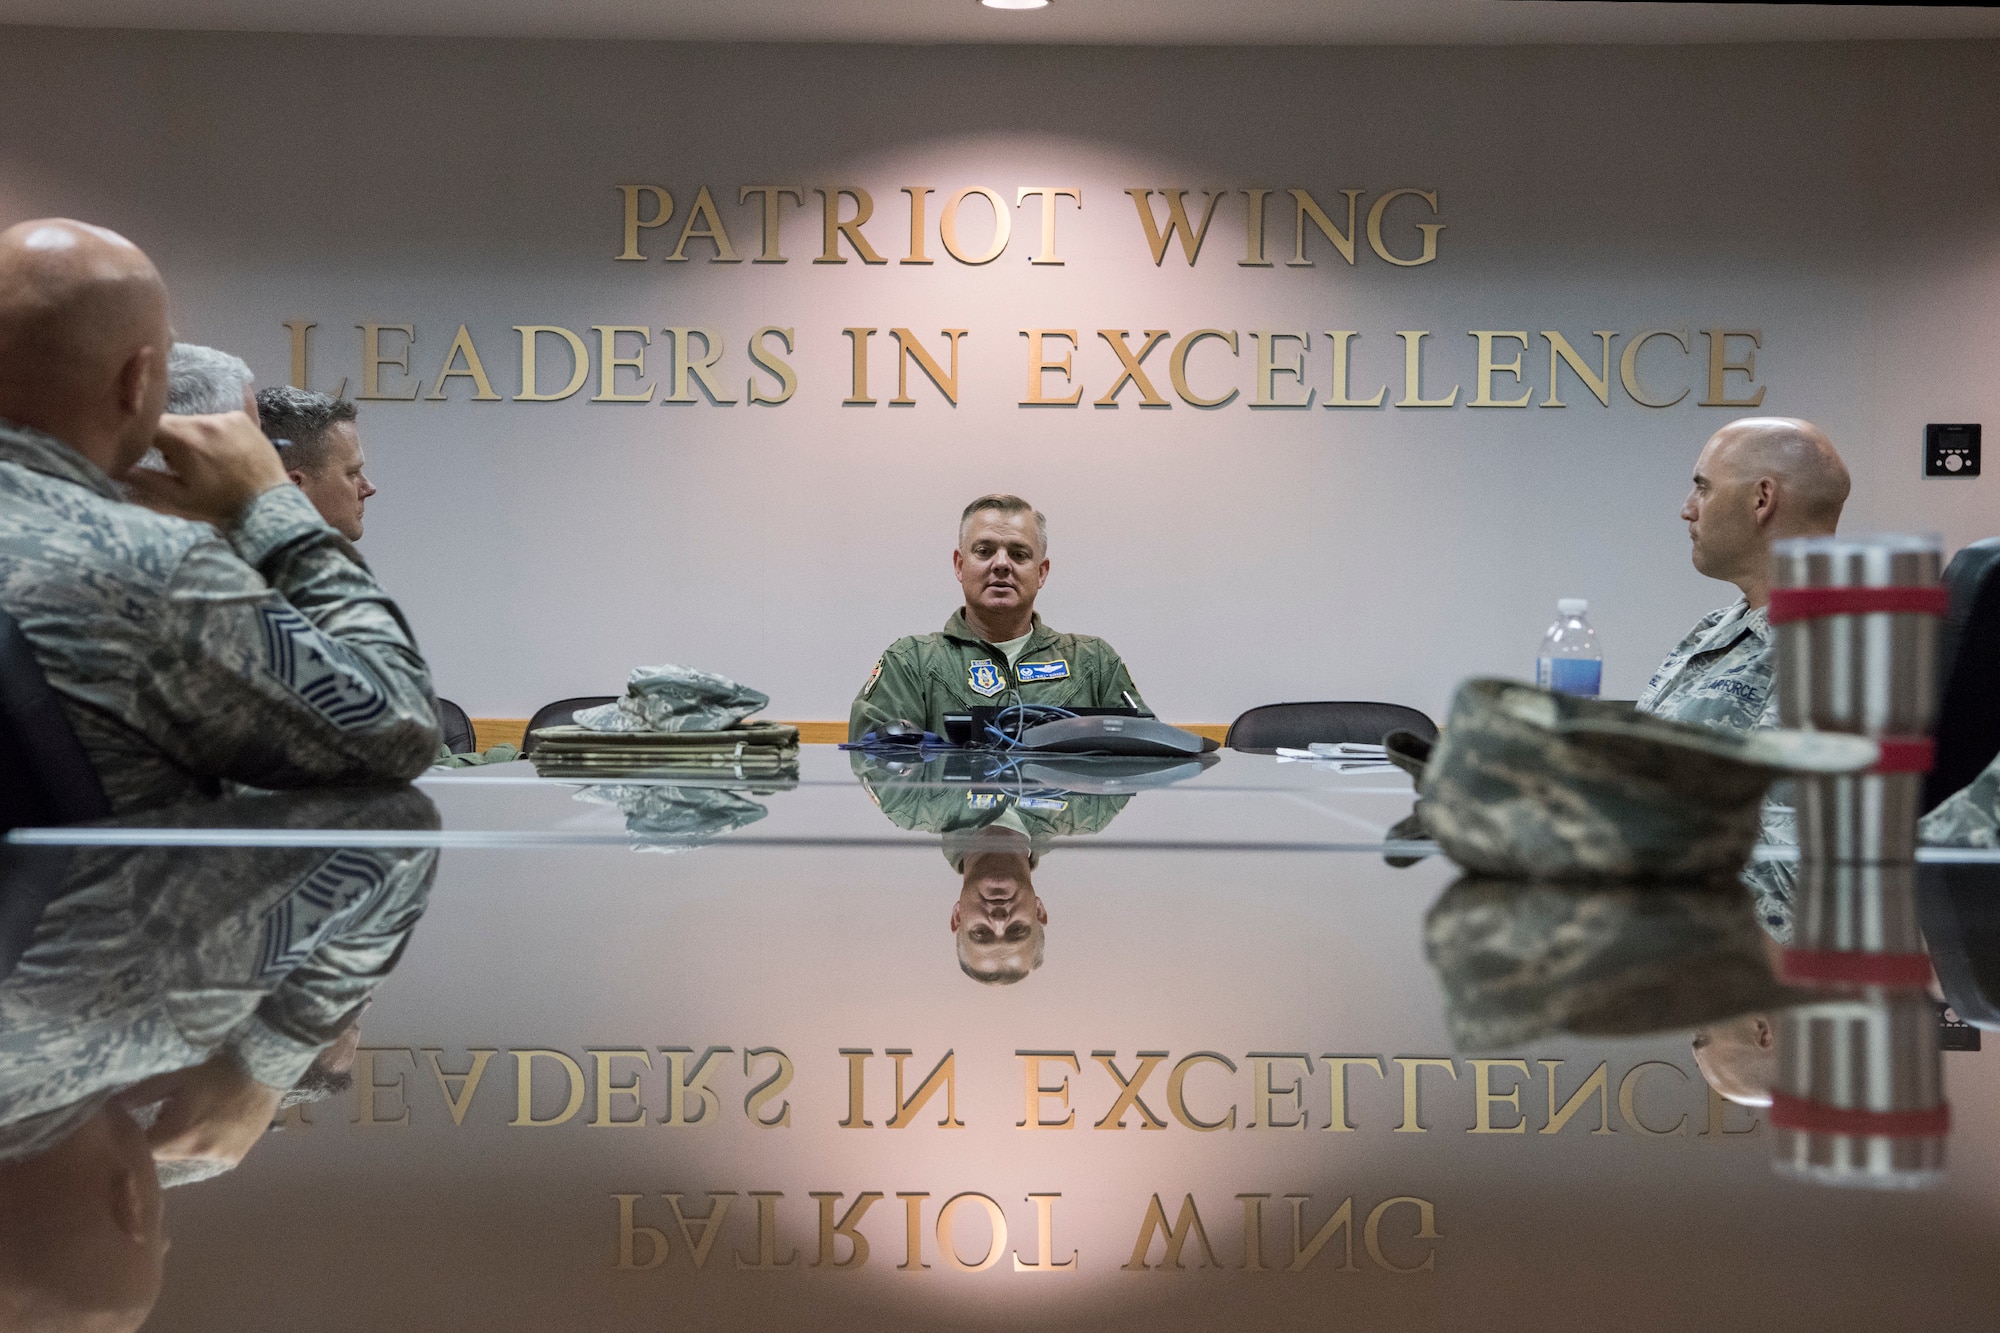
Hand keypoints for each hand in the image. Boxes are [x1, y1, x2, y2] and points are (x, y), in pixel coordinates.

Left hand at [115, 1053, 286, 1170]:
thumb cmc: (216, 1072)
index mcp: (176, 1136)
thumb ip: (141, 1095)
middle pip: (163, 1157)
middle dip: (160, 1141)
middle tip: (166, 1118)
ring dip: (184, 1146)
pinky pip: (208, 1160)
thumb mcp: (176, 1078)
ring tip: (194, 1122)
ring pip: (186, 1160)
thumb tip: (111, 1107)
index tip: (135, 1127)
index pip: (140, 1151)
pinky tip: (212, 1130)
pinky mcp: (234, 1159)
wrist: (265, 1071)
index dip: (136, 1139)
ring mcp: (217, 1160)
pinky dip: (205, 1147)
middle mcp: (196, 1155)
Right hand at [124, 411, 288, 528]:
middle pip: (173, 422)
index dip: (141, 435)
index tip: (142, 448)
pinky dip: (213, 432)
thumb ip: (146, 479)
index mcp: (183, 438)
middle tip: (180, 463)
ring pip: (194, 421)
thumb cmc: (221, 502)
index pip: (148, 424)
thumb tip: (116, 469)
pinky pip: (216, 420)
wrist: (269, 501)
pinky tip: (223, 451)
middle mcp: (203, 421)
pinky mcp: (241, 417)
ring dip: (193, 436)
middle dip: (169, 439)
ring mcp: (225, 416)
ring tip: (206, 459)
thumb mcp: (180, 497)